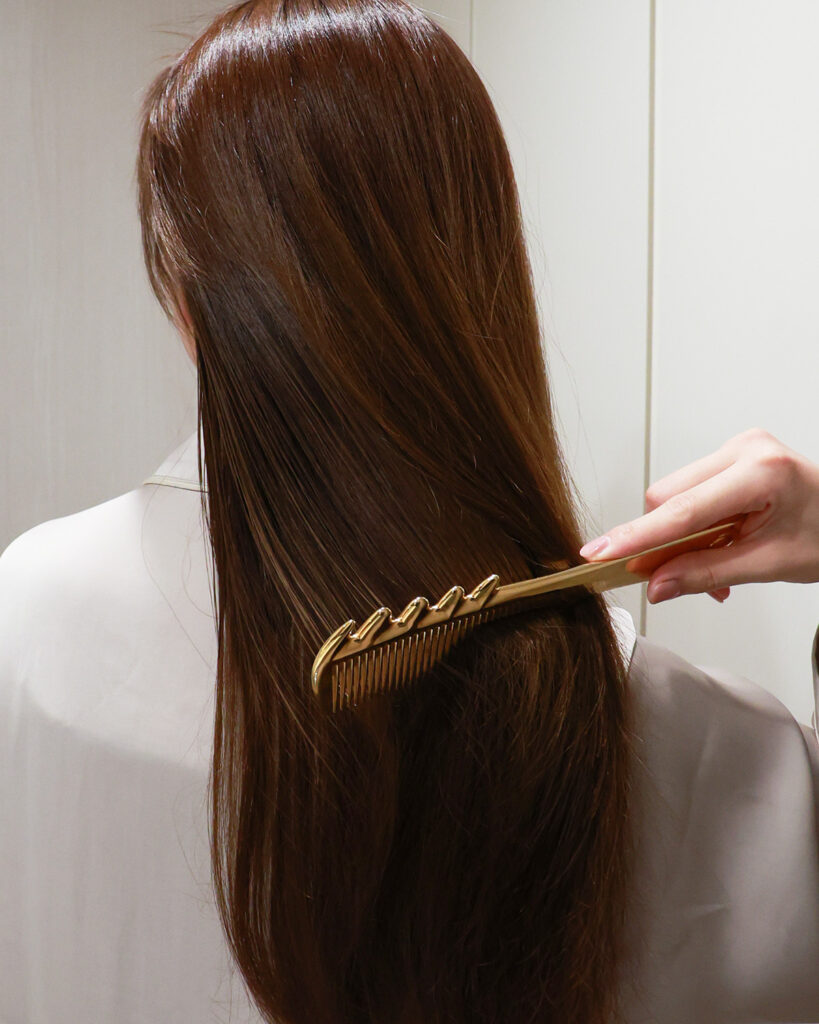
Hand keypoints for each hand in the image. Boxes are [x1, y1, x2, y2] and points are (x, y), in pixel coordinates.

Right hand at [578, 429, 818, 602]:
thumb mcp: (770, 564)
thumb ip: (707, 574)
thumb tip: (657, 585)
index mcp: (762, 472)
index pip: (683, 511)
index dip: (637, 537)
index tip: (601, 553)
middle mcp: (745, 449)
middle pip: (667, 497)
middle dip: (660, 540)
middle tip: (668, 578)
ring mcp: (737, 448)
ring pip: (672, 494)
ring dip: (676, 535)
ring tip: (708, 561)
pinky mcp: (731, 455)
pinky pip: (688, 490)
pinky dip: (690, 524)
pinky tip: (714, 543)